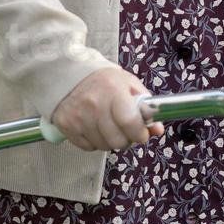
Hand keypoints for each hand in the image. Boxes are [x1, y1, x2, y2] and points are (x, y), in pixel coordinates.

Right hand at [50, 65, 164, 150]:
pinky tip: (95, 128)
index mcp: (113, 90)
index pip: (129, 122)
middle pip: (117, 140)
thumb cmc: (105, 80)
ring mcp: (78, 117)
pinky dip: (95, 142)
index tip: (142, 133)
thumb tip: (157, 130)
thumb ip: (146, 106)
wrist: (69, 75)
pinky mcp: (66, 126)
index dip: (140, 133)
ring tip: (110, 128)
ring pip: (103, 146)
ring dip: (111, 142)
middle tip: (126, 132)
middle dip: (127, 140)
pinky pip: (88, 147)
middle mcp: (94, 105)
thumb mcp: (129, 84)